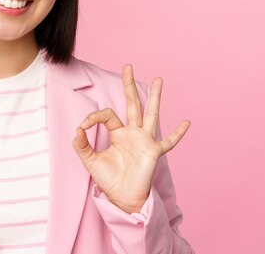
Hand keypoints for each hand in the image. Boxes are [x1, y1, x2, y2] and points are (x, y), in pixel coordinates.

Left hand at [72, 65, 189, 212]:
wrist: (122, 198)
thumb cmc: (109, 180)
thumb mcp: (90, 161)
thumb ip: (81, 145)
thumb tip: (76, 129)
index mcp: (118, 133)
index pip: (107, 115)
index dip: (94, 117)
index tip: (83, 126)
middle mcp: (133, 133)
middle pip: (132, 104)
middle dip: (129, 85)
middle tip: (128, 66)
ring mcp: (145, 141)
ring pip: (151, 114)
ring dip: (155, 97)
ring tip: (159, 79)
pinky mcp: (154, 152)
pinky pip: (169, 142)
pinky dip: (178, 133)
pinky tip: (187, 122)